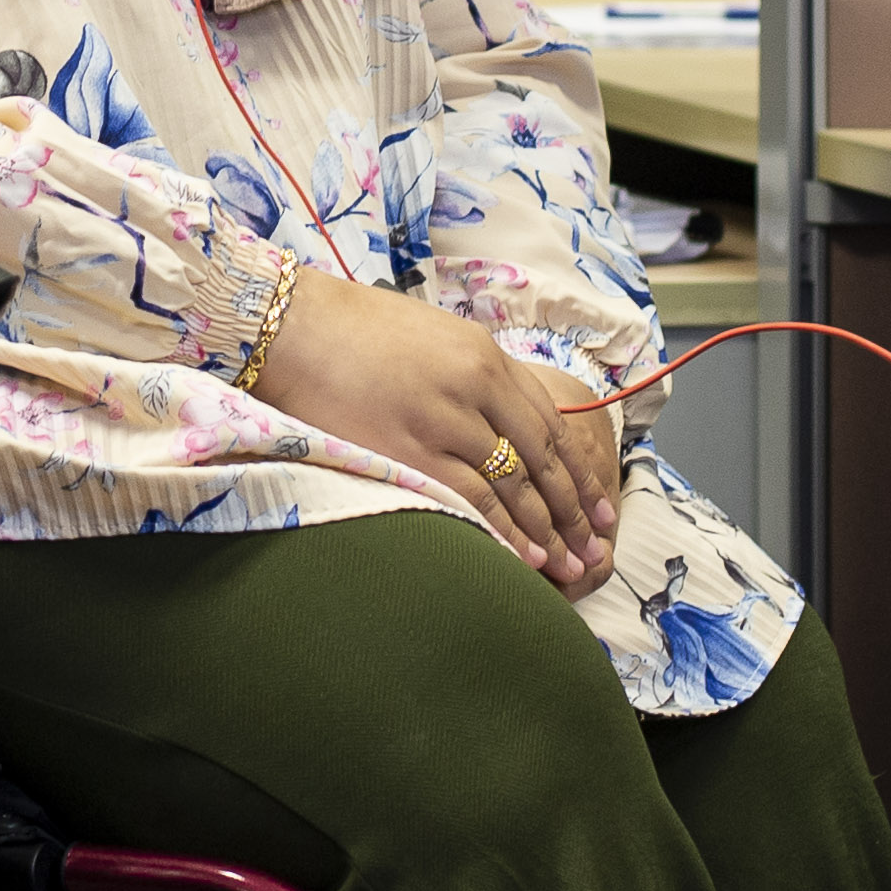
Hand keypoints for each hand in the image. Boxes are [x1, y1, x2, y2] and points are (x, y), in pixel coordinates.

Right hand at [249, 271, 612, 587]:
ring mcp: (444, 419)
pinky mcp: (410, 450)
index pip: (550, 422)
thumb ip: (473, 378)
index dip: (578, 469)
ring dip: (547, 529)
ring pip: (514, 484)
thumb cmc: (354, 332)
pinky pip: (472, 498)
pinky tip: (526, 556)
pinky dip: (503, 530)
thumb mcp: (433, 337)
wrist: (292, 326)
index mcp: (485, 355)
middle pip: (542, 457)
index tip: (598, 504)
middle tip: (596, 547)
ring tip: (570, 564)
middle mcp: (475, 385)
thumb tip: (504, 422)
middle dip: (574, 508)